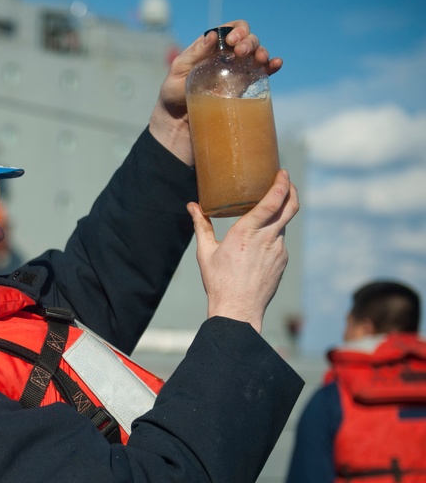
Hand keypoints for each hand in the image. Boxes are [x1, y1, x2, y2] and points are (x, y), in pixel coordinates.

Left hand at [149, 19, 283, 163]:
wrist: (178, 122)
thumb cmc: (173, 94)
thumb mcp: (178, 71)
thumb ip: (194, 54)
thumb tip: (212, 35)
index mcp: (212, 48)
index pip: (230, 30)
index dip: (236, 29)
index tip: (231, 40)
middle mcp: (228, 56)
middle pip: (247, 39)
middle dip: (249, 41)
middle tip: (240, 52)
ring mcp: (238, 71)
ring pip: (257, 53)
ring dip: (262, 51)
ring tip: (260, 59)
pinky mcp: (245, 87)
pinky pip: (262, 73)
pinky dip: (272, 66)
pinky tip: (276, 64)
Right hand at [188, 170, 298, 332]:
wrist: (238, 310)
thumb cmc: (218, 281)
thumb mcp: (206, 252)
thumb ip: (201, 225)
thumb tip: (191, 206)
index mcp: (246, 233)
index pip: (272, 202)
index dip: (282, 184)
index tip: (282, 173)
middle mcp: (267, 239)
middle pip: (290, 207)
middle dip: (291, 190)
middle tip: (286, 180)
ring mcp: (278, 250)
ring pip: (283, 225)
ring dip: (278, 216)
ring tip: (266, 213)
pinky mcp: (282, 261)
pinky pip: (280, 242)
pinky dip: (273, 235)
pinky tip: (260, 243)